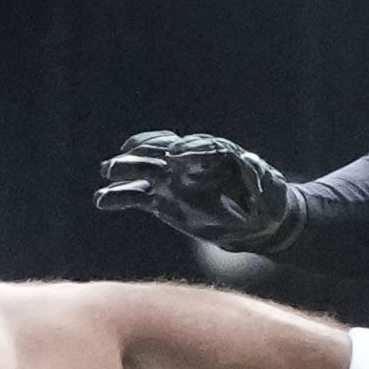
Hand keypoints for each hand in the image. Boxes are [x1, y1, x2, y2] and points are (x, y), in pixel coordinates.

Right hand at [95, 133, 297, 255]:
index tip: (175, 158)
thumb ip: (249, 170)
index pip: (194, 146)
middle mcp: (187, 163)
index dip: (185, 150)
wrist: (259, 222)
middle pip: (159, 151)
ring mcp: (172, 181)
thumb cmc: (266, 197)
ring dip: (123, 171)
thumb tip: (241, 160)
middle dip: (141, 154)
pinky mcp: (162, 201)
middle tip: (123, 160)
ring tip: (106, 173)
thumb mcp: (265, 183)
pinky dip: (119, 197)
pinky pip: (136, 197)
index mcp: (213, 153)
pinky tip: (102, 200)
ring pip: (141, 172)